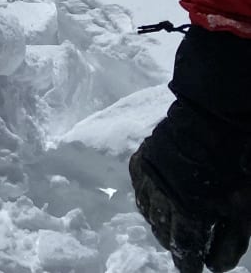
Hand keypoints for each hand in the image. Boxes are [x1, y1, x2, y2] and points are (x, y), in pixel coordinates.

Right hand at [131, 146, 250, 272]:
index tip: (191, 270)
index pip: (182, 249)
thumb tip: (214, 267)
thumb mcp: (243, 211)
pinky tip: (157, 199)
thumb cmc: (233, 169)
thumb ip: (229, 242)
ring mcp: (146, 178)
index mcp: (185, 213)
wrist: (213, 120)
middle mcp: (159, 198)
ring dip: (160, 223)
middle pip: (162, 232)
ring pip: (147, 212)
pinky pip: (139, 188)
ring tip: (171, 225)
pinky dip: (147, 199)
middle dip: (174, 243)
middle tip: (185, 247)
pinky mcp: (140, 160)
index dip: (187, 264)